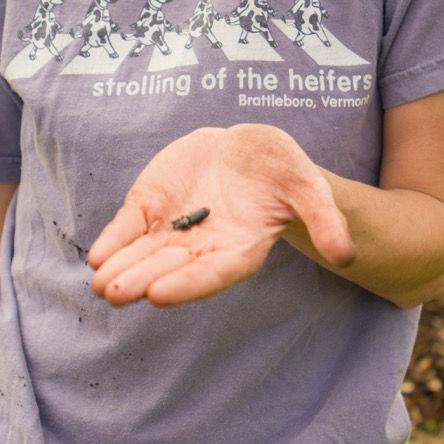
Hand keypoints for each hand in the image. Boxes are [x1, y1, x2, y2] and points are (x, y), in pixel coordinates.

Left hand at [88, 123, 354, 305]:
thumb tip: (346, 255)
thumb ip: (325, 218)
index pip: (212, 273)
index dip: (186, 284)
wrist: (246, 147)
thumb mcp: (309, 188)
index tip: (158, 295)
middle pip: (170, 268)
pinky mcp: (151, 205)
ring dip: (122, 267)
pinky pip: (129, 226)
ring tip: (100, 283)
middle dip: (143, 279)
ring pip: (144, 252)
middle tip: (115, 293)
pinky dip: (113, 240)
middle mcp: (202, 246)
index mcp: (240, 249)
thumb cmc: (283, 170)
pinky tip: (97, 255)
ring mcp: (173, 227)